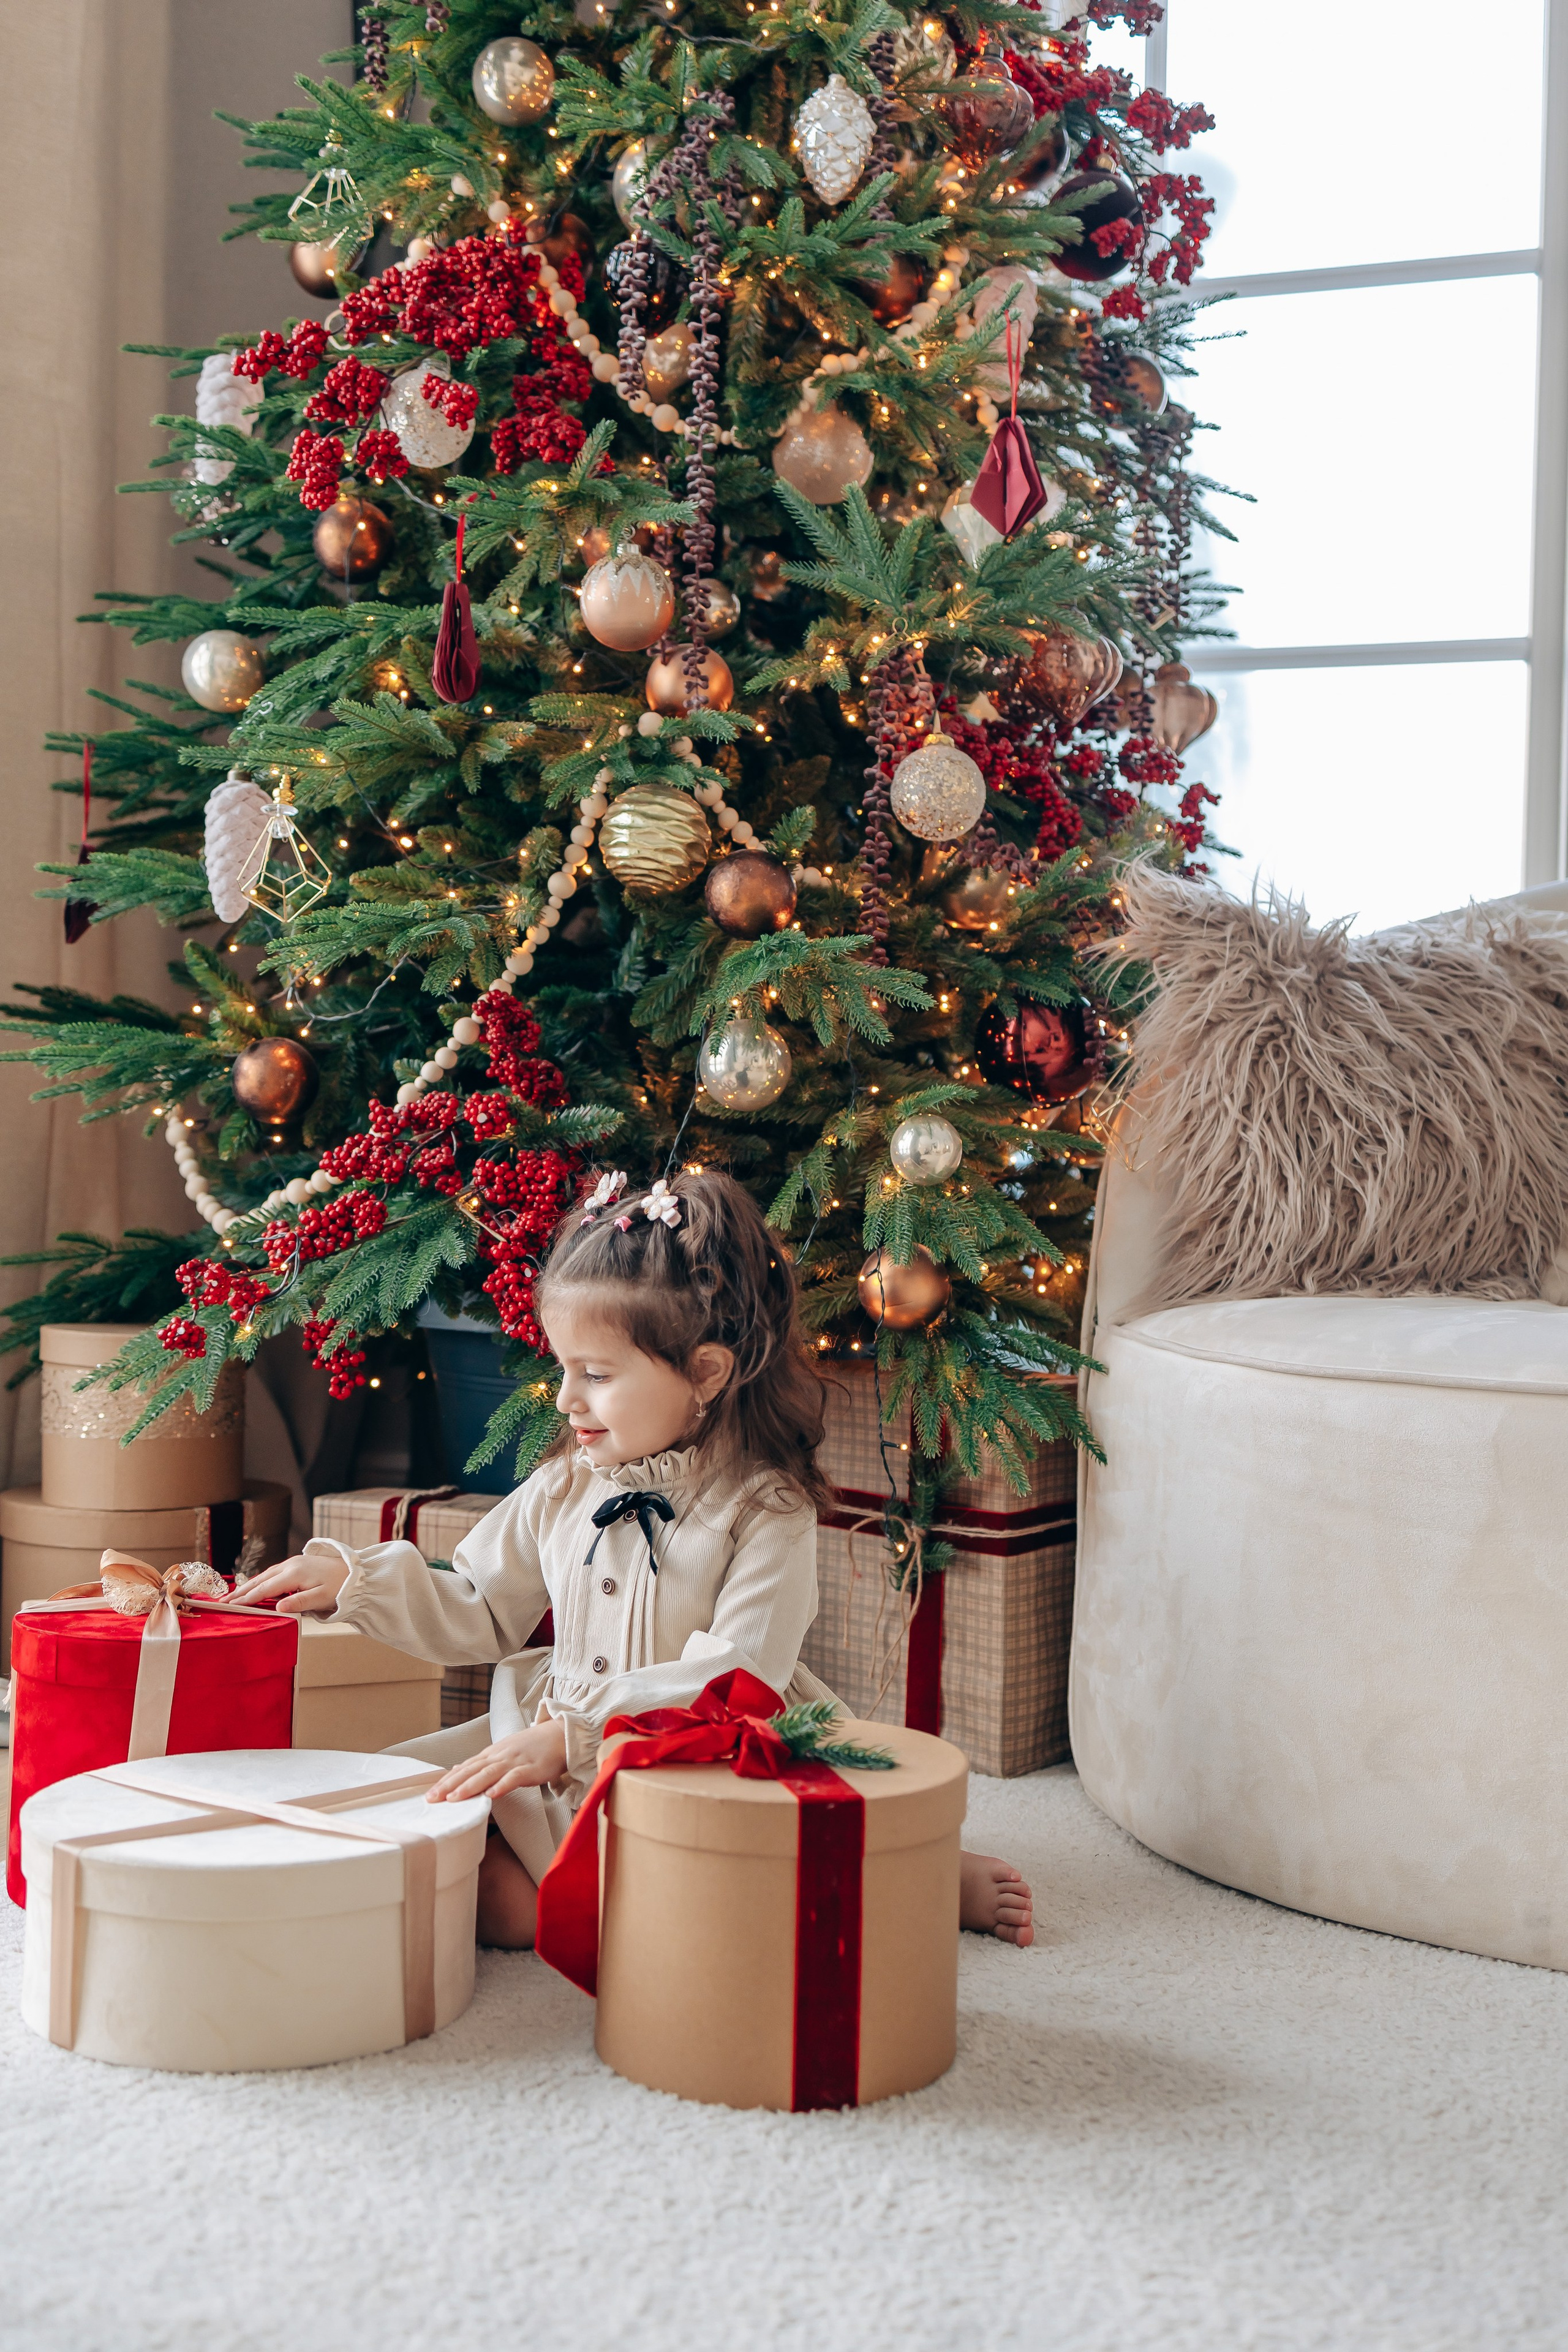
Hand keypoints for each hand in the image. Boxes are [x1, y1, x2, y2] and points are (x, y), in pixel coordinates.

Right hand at [235, 1550, 350, 1615]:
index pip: (265, 1588)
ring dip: (249, 1585)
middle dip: (242, 1591)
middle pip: (261, 1580)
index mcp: (295, 1574)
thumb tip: (279, 1608)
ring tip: (234, 1595)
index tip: (230, 1605)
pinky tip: (256, 1587)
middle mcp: (291, 1565)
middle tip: (223, 1601)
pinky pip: (274, 1573)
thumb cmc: (341, 1587)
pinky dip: (261, 1580)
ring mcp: (294, 1563)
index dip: (247, 1598)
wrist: (357, 1572)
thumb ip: (300, 1603)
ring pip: (266, 1575)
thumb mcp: (322, 1598)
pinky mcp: (298, 1564)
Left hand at [427, 1717, 569, 1802]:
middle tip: (433, 1798)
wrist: (559, 1736)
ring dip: (470, 1786)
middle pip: (471, 1770)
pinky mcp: (531, 1768)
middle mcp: (499, 1756)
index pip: (465, 1768)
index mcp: (491, 1754)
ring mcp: (515, 1761)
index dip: (447, 1780)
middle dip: (450, 1785)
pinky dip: (503, 1785)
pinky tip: (492, 1795)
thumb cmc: (531, 1747)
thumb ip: (480, 1763)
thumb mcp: (502, 1753)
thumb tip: (456, 1769)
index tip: (430, 1794)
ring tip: (454, 1798)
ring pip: (489, 1773)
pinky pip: (515, 1777)